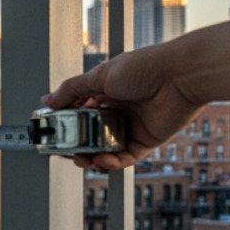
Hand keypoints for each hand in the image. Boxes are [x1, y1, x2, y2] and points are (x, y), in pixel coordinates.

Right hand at [42, 44, 201, 171]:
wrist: (181, 76)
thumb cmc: (146, 67)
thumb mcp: (100, 75)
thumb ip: (72, 90)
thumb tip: (48, 100)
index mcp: (104, 91)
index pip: (78, 110)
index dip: (65, 122)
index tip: (52, 132)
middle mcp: (117, 109)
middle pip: (90, 132)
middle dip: (76, 143)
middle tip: (64, 150)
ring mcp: (131, 126)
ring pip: (105, 147)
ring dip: (92, 156)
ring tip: (82, 160)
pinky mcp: (146, 140)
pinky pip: (125, 156)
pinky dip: (112, 161)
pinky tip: (102, 160)